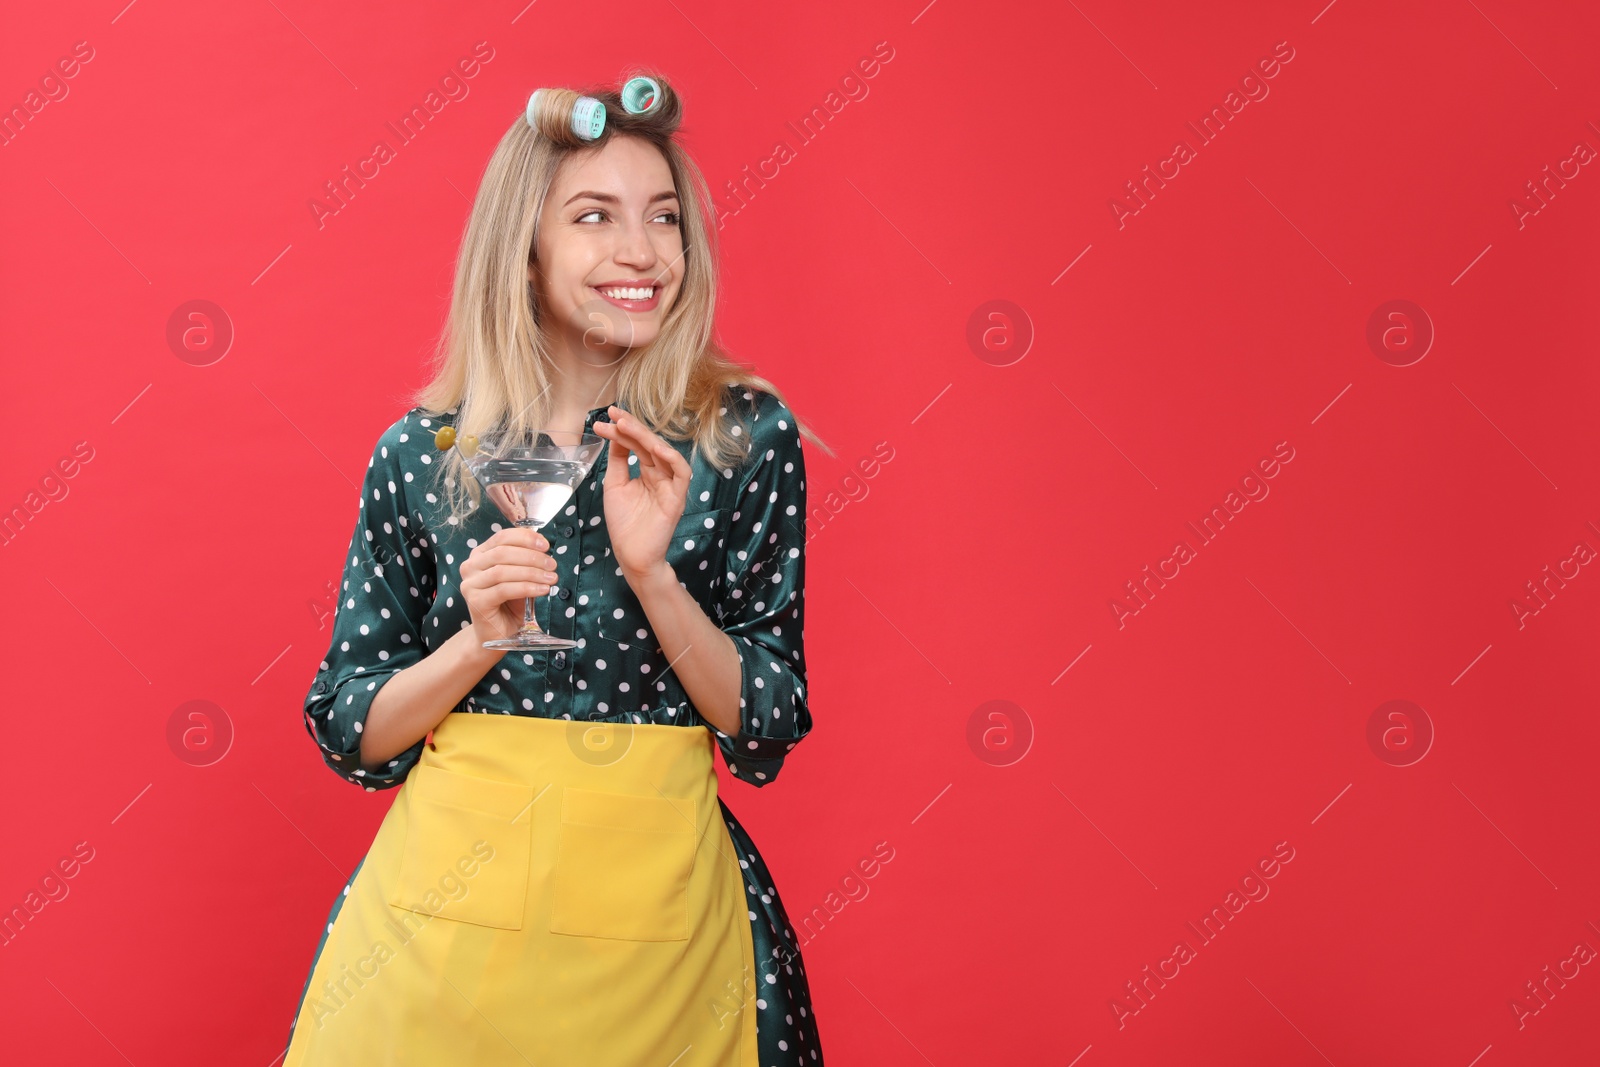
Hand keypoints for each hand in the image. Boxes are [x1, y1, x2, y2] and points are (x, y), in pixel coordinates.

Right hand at [457, 526, 558, 645]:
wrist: (497, 633)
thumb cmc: (509, 604)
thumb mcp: (520, 578)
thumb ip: (526, 563)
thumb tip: (544, 550)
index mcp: (480, 555)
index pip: (502, 537)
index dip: (525, 538)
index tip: (545, 545)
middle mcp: (471, 567)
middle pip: (503, 552)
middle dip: (532, 557)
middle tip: (552, 565)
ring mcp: (470, 584)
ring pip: (503, 570)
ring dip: (532, 573)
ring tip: (551, 578)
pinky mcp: (476, 601)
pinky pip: (504, 589)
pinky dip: (526, 588)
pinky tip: (542, 590)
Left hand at [593, 405, 691, 581]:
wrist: (631, 555)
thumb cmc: (624, 524)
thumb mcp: (615, 485)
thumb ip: (618, 460)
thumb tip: (616, 435)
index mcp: (647, 472)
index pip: (635, 445)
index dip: (620, 431)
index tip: (600, 422)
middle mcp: (660, 474)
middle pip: (648, 444)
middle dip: (630, 426)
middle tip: (613, 415)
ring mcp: (670, 485)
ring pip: (663, 452)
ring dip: (645, 436)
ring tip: (625, 425)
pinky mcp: (677, 498)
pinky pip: (681, 472)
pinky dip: (670, 457)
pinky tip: (654, 446)